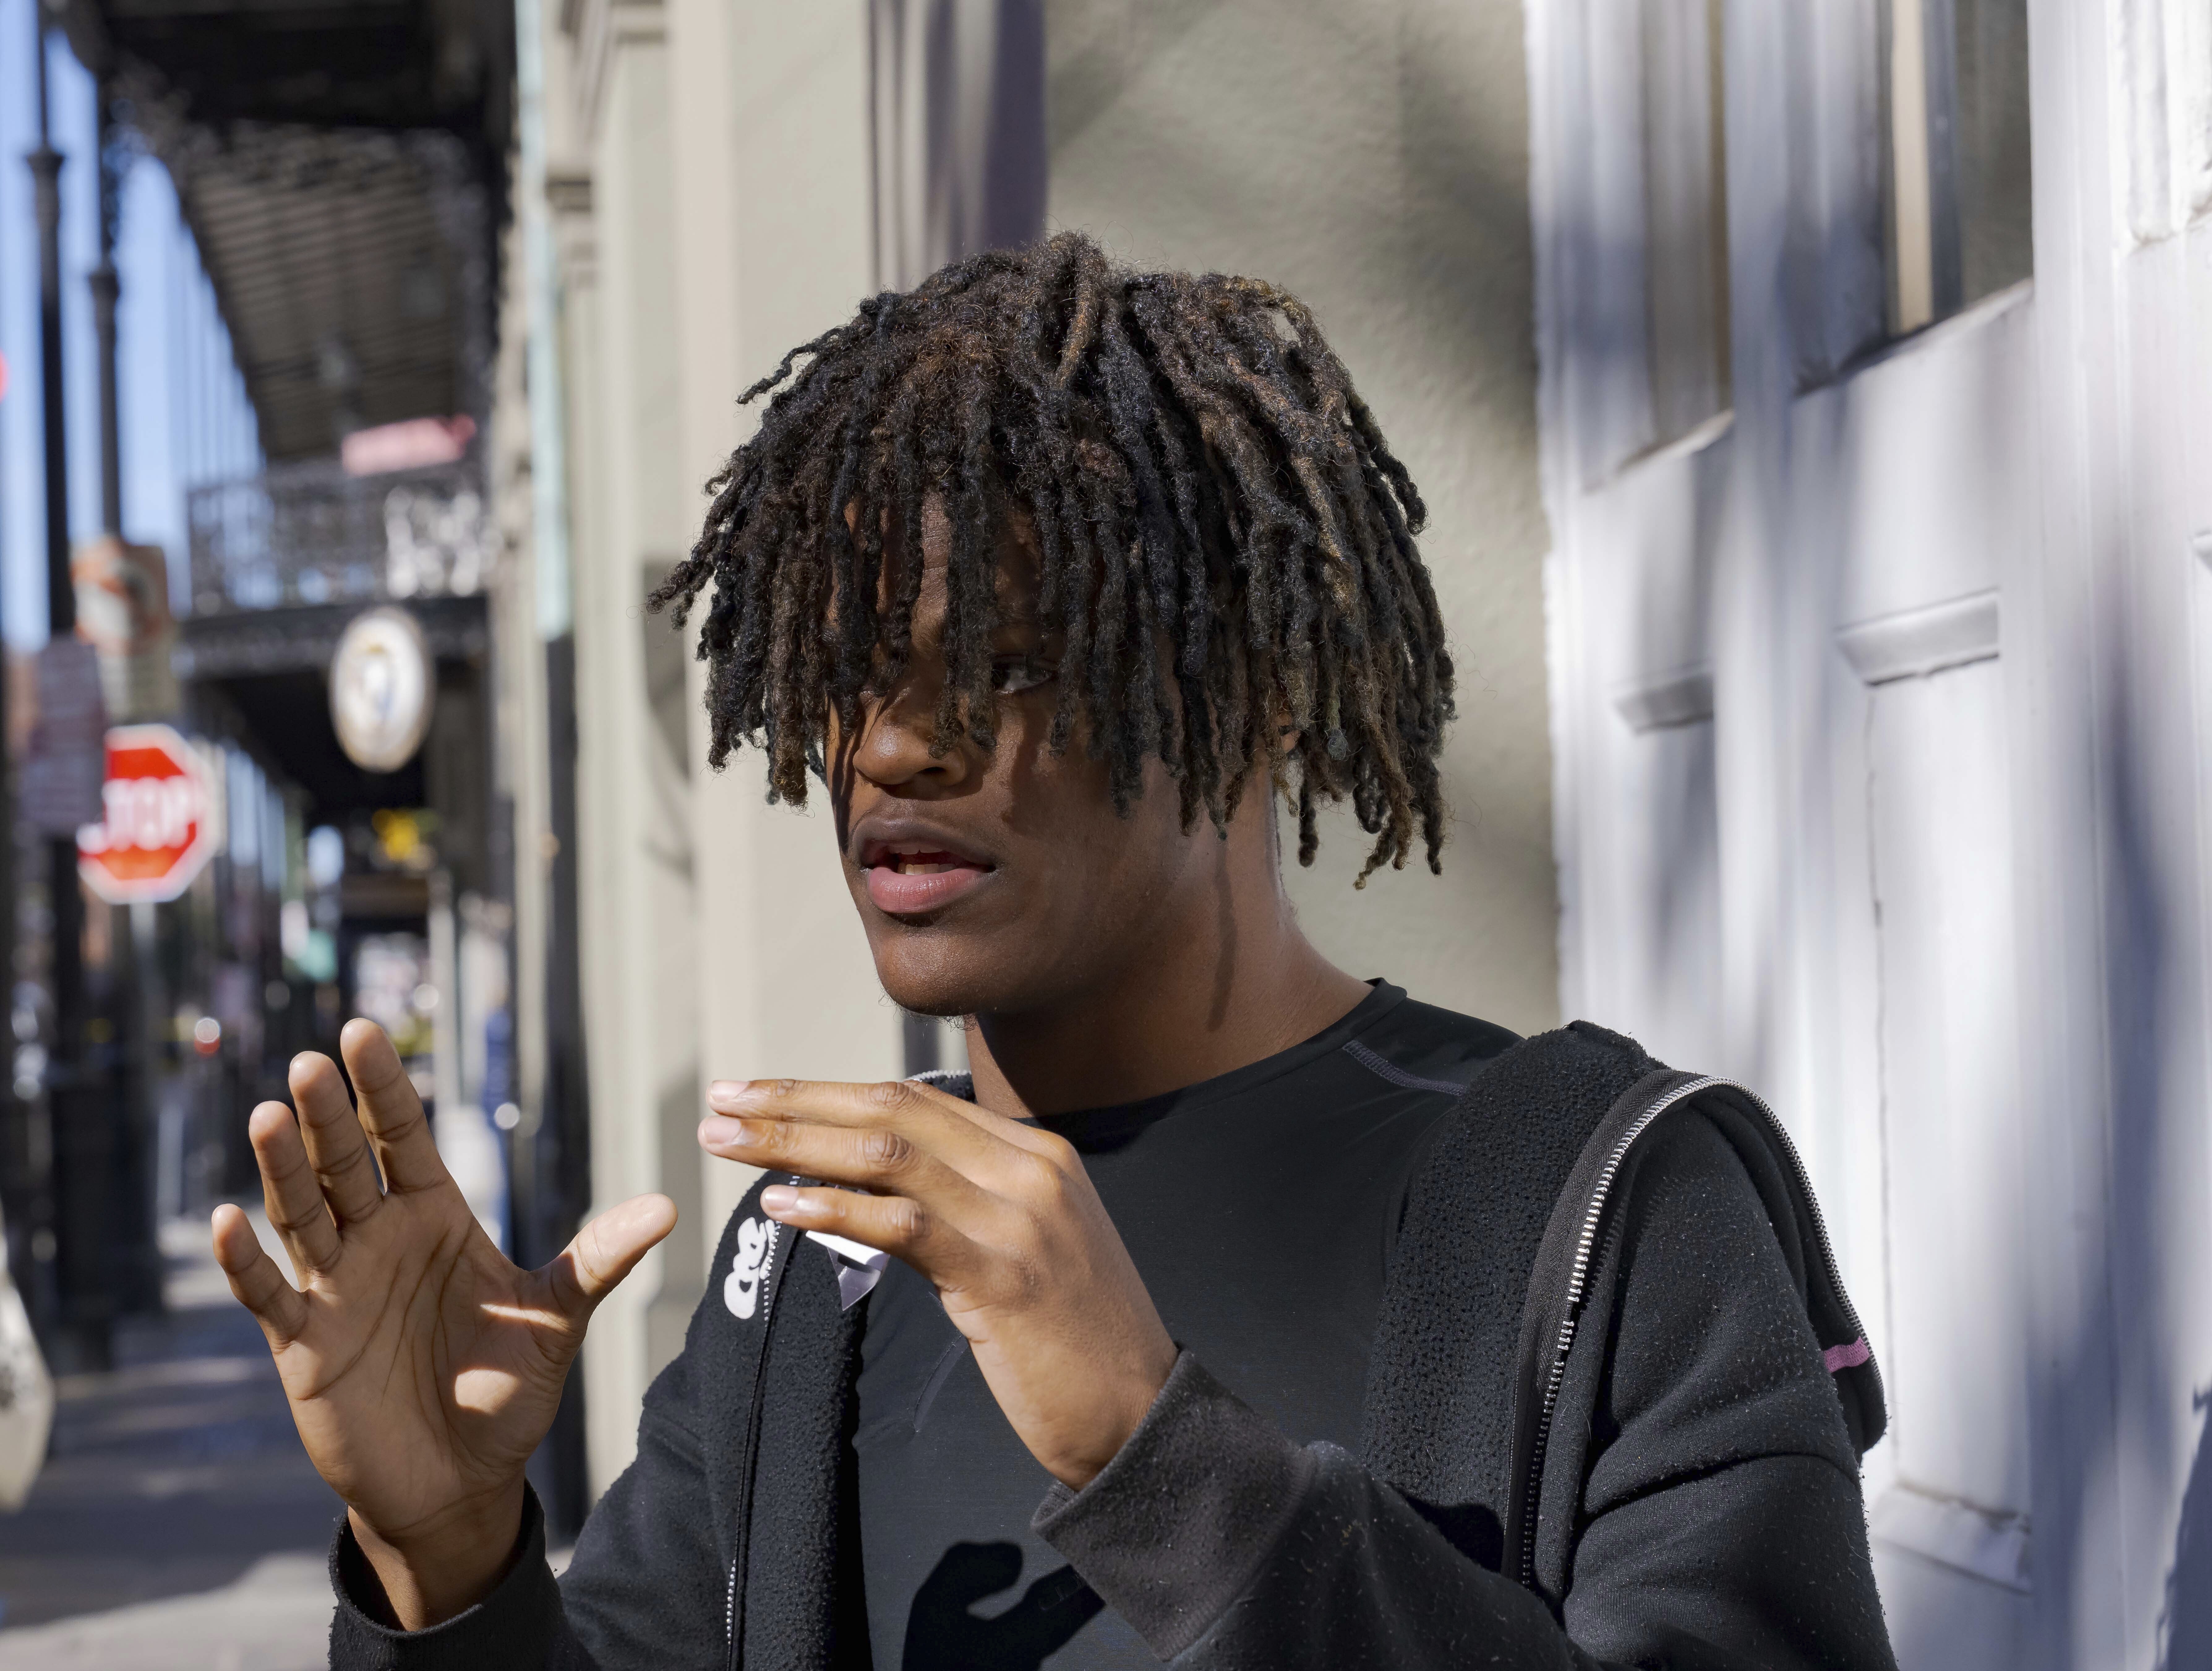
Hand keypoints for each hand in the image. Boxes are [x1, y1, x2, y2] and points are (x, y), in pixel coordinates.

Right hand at [213, 1020, 675, 1628]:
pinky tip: (226, 1220)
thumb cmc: (507, 1391)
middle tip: (313, 1061)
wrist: (465, 1478)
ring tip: (270, 1115)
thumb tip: (669, 1207)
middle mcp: (379, 1240)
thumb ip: (600, 1260)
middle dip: (327, 1116)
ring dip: (282, 1168)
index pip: (404, 1138)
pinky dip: (246, 1261)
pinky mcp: (305, 1344)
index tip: (363, 1033)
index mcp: (435, 1219)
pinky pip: (270, 1293)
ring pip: (302, 1214)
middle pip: (346, 1164)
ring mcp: (336, 1289)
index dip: (382, 1089)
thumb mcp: (558, 1320)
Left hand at [700, 1077, 1175, 1487]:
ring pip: (890, 1155)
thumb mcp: (1022, 1245)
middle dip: (796, 1100)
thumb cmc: (1072, 1339)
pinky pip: (906, 1227)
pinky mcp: (1006, 1279)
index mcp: (1035, 1152)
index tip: (757, 1092)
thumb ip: (963, 1200)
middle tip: (719, 1100)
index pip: (913, 1099)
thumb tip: (870, 1181)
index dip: (826, 1090)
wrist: (1143, 1414)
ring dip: (796, 1142)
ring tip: (726, 1142)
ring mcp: (1021, 1220)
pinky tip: (782, 1206)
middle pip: (893, 1110)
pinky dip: (836, 1209)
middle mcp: (1031, 1169)